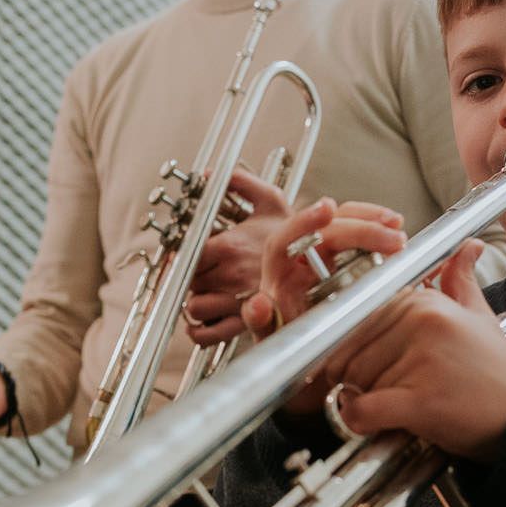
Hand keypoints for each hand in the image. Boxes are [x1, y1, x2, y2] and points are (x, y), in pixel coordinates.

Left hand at [183, 168, 294, 347]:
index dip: (182, 256)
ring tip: (207, 292)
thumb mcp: (270, 200)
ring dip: (196, 301)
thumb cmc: (294, 234)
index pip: (186, 254)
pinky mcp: (245, 322)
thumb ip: (241, 182)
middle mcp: (229, 274)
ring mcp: (236, 300)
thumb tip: (211, 172)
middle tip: (202, 272)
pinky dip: (199, 331)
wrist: (322, 263)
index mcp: (229, 246)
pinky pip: (208, 334)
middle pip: (188, 280)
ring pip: (195, 306)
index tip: (187, 255)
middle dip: (192, 276)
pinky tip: (202, 321)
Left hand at [237, 197, 406, 416]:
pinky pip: (366, 241)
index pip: (286, 238)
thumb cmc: (293, 362)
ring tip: (399, 236)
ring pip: (348, 226)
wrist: (318, 382)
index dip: (304, 221)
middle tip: (391, 238)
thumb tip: (258, 304)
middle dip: (360, 227)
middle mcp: (303, 262)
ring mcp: (328, 262)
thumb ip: (263, 326)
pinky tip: (400, 240)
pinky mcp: (353, 266)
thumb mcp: (276, 349)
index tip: (327, 211)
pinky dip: (383, 236)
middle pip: (328, 228)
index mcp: (279, 276)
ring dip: (374, 224)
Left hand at [320, 241, 505, 460]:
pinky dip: (358, 420)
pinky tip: (373, 423)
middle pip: (352, 352)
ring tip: (394, 404)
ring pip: (356, 382)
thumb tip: (468, 247)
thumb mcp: (479, 316)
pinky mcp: (421, 400)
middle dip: (358, 377)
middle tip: (386, 389)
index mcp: (426, 301)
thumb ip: (461, 281)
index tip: (377, 362)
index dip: (359, 348)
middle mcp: (422, 323)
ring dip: (363, 400)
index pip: (359, 321)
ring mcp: (422, 360)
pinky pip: (364, 410)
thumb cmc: (496, 370)